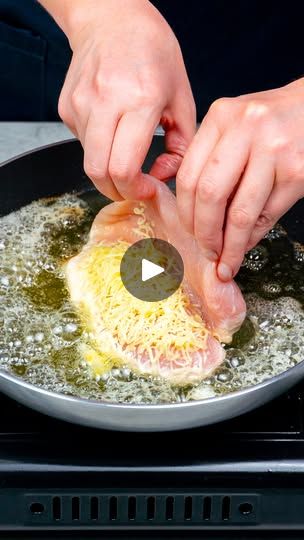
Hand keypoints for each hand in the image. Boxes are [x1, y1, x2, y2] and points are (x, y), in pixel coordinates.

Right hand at [56, 0, 194, 200]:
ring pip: (89, 161)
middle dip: (118, 191)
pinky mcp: (66, 107)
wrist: (111, 17)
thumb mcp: (182, 96)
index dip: (136, 191)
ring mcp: (81, 104)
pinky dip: (100, 148)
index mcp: (140, 99)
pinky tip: (113, 130)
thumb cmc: (153, 52)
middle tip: (134, 188)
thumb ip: (182, 144)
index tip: (148, 190)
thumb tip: (164, 175)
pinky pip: (83, 143)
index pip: (124, 167)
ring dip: (109, 169)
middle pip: (98, 172)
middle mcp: (105, 101)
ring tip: (127, 154)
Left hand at [176, 78, 303, 280]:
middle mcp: (246, 129)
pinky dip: (253, 237)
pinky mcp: (297, 172)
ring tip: (226, 260)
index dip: (185, 213)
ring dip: (231, 246)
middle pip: (210, 196)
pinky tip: (246, 244)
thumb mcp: (233, 127)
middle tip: (207, 251)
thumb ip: (208, 158)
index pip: (189, 176)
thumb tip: (185, 203)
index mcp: (221, 117)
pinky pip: (267, 216)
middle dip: (205, 234)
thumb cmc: (271, 122)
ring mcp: (275, 150)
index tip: (188, 232)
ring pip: (240, 214)